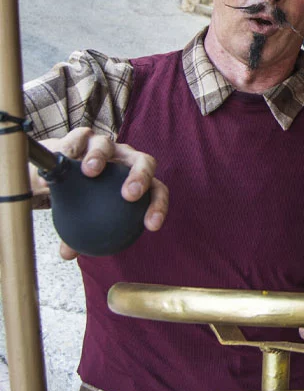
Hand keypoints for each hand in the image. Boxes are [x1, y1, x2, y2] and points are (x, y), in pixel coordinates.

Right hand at [32, 128, 169, 259]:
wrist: (61, 169)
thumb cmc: (81, 196)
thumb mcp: (84, 214)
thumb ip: (79, 233)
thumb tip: (68, 254)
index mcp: (136, 180)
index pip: (156, 191)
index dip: (158, 206)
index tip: (151, 226)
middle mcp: (127, 159)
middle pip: (144, 162)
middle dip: (141, 176)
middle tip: (129, 195)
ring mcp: (106, 145)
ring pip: (109, 145)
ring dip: (101, 157)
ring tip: (90, 171)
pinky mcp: (82, 136)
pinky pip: (78, 140)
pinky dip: (70, 151)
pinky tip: (59, 165)